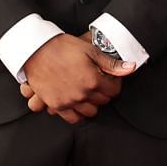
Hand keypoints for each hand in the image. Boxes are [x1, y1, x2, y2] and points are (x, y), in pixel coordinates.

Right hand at [19, 34, 135, 122]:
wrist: (35, 50)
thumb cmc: (61, 47)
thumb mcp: (89, 50)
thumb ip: (111, 63)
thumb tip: (131, 68)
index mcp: (93, 79)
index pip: (114, 90)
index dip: (114, 83)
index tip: (109, 78)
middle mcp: (82, 93)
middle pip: (103, 101)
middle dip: (103, 93)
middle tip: (97, 84)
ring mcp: (68, 101)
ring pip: (90, 112)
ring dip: (91, 104)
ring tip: (87, 93)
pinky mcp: (56, 104)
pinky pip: (72, 118)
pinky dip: (77, 113)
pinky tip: (77, 104)